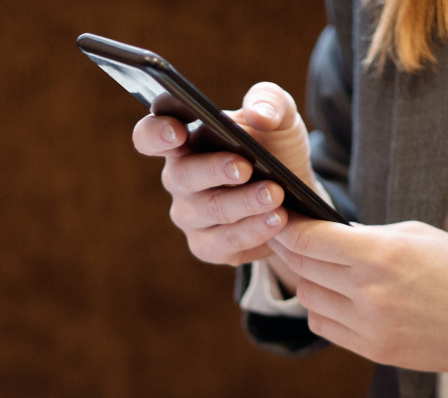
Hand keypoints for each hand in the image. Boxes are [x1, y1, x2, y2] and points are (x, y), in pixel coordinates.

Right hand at [131, 82, 314, 279]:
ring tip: (276, 194)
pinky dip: (253, 230)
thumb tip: (258, 112)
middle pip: (182, 176)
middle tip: (245, 167)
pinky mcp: (208, 246)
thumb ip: (270, 101)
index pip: (150, 135)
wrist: (298, 196)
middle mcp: (179, 178)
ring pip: (210, 210)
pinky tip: (277, 219)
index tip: (177, 130)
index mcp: (184, 141)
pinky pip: (224, 242)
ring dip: (244, 202)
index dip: (156, 133)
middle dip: (214, 170)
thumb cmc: (276, 150)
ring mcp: (190, 215)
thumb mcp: (281, 117)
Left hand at [270, 217, 447, 396]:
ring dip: (308, 280)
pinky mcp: (373, 350)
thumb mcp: (420, 236)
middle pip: (302, 268)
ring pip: (308, 298)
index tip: (280, 217)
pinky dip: (323, 308)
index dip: (288, 227)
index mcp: (382, 256)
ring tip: (322, 267)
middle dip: (292, 249)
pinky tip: (339, 296)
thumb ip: (370, 236)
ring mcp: (369, 326)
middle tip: (289, 236)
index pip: (309, 240)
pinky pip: (324, 326)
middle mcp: (370, 293)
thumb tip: (331, 235)